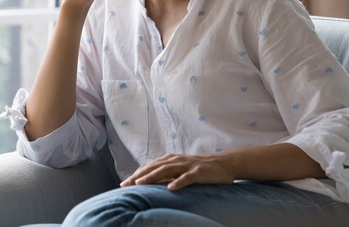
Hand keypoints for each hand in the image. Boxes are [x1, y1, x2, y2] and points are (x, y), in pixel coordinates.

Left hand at [120, 153, 235, 190]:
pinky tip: (170, 188)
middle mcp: (176, 160)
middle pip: (154, 167)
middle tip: (126, 184)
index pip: (150, 166)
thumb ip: (167, 174)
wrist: (223, 164)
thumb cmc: (200, 169)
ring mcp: (187, 166)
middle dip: (139, 175)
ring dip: (152, 176)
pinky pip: (187, 177)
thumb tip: (150, 182)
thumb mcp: (181, 170)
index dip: (137, 174)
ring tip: (141, 184)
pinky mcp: (198, 172)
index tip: (124, 183)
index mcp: (171, 159)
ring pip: (166, 170)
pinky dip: (178, 182)